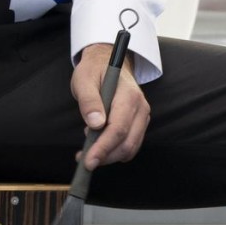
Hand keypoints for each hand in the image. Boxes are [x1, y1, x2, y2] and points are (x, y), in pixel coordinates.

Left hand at [72, 41, 149, 169]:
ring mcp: (142, 117)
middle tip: (83, 160)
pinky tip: (97, 146)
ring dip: (109, 156)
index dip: (103, 148)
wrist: (108, 63)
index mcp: (129, 96)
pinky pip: (129, 145)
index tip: (88, 161)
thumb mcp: (84, 79)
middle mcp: (141, 108)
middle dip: (105, 156)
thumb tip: (95, 124)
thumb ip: (89, 101)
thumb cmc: (94, 71)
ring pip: (130, 148)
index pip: (118, 129)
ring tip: (87, 152)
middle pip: (127, 143)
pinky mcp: (138, 124)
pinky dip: (114, 152)